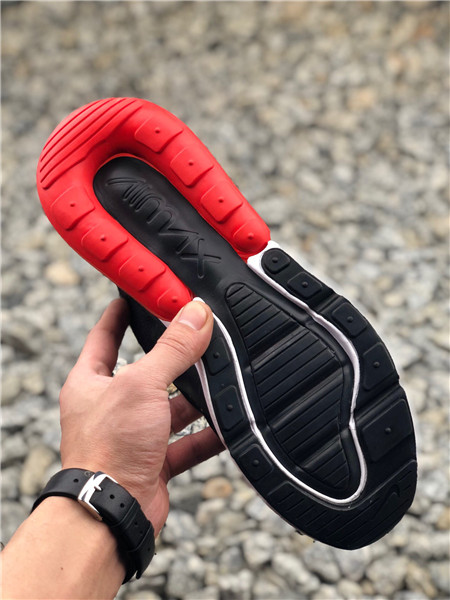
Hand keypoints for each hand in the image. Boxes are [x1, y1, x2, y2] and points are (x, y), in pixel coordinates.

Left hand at [59, 298, 223, 534]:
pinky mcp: (154, 461)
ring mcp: (133, 435)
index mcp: (91, 383)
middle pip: (147, 373)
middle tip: (198, 336)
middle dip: (174, 359)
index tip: (136, 297)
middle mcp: (110, 407)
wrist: (112, 513)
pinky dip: (208, 435)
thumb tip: (196, 314)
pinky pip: (187, 443)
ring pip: (171, 408)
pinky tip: (229, 423)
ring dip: (196, 399)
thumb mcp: (141, 385)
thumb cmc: (107, 449)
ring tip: (222, 378)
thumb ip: (172, 349)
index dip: (119, 315)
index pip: (104, 337)